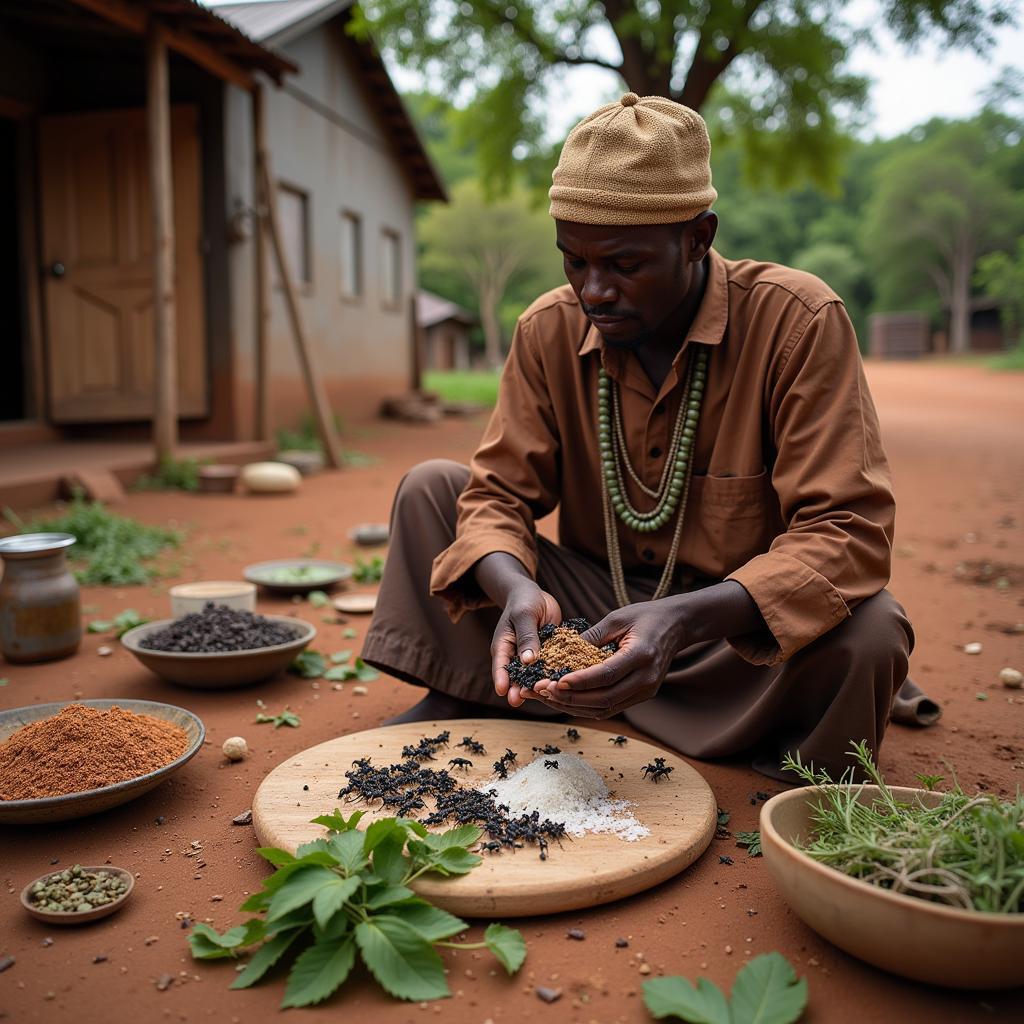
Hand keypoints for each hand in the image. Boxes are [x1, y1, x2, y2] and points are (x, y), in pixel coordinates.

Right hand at [491, 583, 561, 707]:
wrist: (536, 597)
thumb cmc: (524, 602)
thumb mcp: (524, 615)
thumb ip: (526, 636)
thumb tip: (528, 660)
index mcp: (503, 646)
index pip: (500, 665)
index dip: (501, 679)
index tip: (502, 691)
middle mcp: (516, 656)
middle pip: (516, 676)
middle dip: (517, 688)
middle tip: (518, 701)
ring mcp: (532, 658)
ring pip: (535, 676)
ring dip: (538, 685)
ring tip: (542, 696)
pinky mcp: (547, 657)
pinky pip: (550, 668)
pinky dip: (554, 675)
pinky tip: (562, 684)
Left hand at [532, 598, 689, 718]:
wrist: (678, 625)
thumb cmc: (646, 616)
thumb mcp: (618, 618)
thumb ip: (592, 636)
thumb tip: (562, 652)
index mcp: (641, 655)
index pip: (606, 675)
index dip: (579, 682)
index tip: (554, 682)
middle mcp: (645, 679)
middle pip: (603, 698)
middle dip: (569, 697)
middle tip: (542, 690)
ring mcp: (646, 691)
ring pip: (605, 708)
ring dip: (573, 705)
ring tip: (547, 696)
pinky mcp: (641, 695)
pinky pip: (610, 707)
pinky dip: (586, 706)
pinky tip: (565, 698)